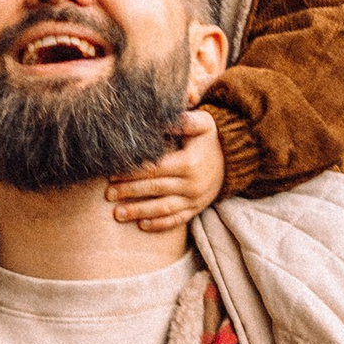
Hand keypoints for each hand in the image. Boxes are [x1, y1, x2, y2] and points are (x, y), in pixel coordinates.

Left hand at [104, 106, 227, 231]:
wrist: (235, 159)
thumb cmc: (212, 138)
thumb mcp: (202, 123)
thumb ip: (183, 120)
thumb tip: (159, 119)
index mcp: (189, 163)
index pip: (155, 169)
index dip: (133, 172)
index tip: (113, 173)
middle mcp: (192, 184)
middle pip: (155, 189)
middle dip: (129, 192)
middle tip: (108, 194)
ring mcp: (195, 199)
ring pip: (163, 208)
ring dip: (139, 212)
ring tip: (117, 214)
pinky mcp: (196, 208)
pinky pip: (177, 220)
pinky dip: (159, 224)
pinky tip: (142, 225)